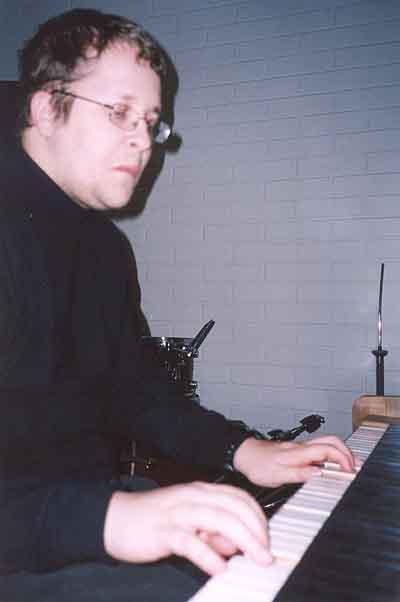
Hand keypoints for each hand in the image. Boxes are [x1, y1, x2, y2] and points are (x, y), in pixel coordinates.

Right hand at [103, 481, 271, 574]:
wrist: (117, 518)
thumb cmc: (155, 520)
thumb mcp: (189, 521)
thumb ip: (212, 530)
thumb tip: (234, 545)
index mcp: (201, 491)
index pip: (239, 497)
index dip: (257, 517)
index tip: (266, 538)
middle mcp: (193, 497)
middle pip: (234, 507)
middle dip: (257, 530)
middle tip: (266, 554)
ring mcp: (179, 512)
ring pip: (219, 519)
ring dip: (243, 540)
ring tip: (256, 559)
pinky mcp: (164, 531)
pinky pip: (191, 542)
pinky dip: (209, 555)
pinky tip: (219, 568)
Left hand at [233, 435, 356, 487]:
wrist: (243, 454)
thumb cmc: (257, 465)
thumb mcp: (277, 476)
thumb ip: (299, 474)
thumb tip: (320, 474)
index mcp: (299, 453)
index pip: (328, 449)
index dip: (343, 458)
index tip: (350, 471)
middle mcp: (301, 447)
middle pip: (331, 441)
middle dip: (347, 452)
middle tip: (355, 467)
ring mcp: (299, 448)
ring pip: (325, 444)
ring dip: (340, 453)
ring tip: (348, 466)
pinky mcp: (296, 451)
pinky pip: (318, 449)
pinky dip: (330, 455)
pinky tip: (330, 465)